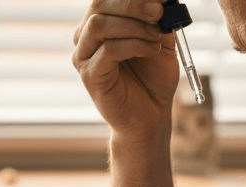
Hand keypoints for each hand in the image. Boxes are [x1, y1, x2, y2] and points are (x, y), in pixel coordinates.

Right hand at [72, 0, 180, 137]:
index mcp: (101, 22)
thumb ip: (159, 16)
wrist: (151, 116)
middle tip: (159, 12)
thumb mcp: (161, 39)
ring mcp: (83, 56)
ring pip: (99, 25)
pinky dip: (134, 45)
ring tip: (156, 37)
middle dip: (133, 4)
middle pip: (99, 4)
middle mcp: (86, 35)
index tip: (162, 0)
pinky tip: (151, 50)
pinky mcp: (89, 75)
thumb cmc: (154, 78)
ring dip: (134, 26)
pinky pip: (108, 50)